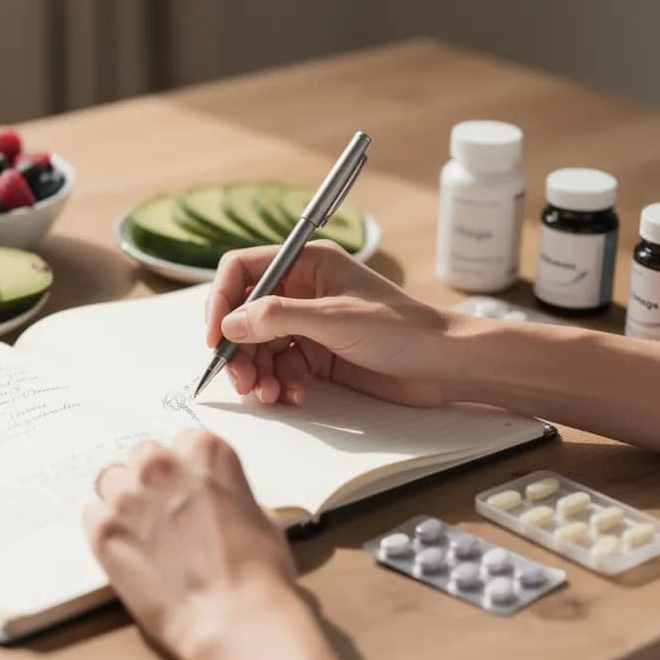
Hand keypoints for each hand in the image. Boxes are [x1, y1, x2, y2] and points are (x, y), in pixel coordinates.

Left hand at [84, 429, 296, 659]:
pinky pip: (91, 515)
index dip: (187, 470)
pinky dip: (106, 530)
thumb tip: (215, 501)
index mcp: (205, 451)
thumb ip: (227, 494)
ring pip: (111, 480)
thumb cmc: (259, 573)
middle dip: (153, 481)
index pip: (183, 442)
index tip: (188, 489)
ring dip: (124, 500)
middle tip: (164, 513)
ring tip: (141, 533)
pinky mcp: (102, 530)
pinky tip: (126, 552)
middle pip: (144, 456)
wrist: (234, 619)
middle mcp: (162, 464)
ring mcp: (128, 495)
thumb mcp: (260, 516)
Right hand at [205, 240, 456, 406]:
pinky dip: (280, 384)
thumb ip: (276, 317)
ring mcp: (310, 323)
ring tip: (268, 395)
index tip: (216, 337)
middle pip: (245, 314)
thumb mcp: (333, 319)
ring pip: (260, 346)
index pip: (242, 270)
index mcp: (306, 263)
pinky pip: (282, 367)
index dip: (221, 301)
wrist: (443, 365)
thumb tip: (229, 324)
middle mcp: (303, 290)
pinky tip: (293, 396)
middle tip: (242, 381)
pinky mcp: (318, 354)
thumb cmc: (401, 329)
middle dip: (239, 349)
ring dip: (258, 372)